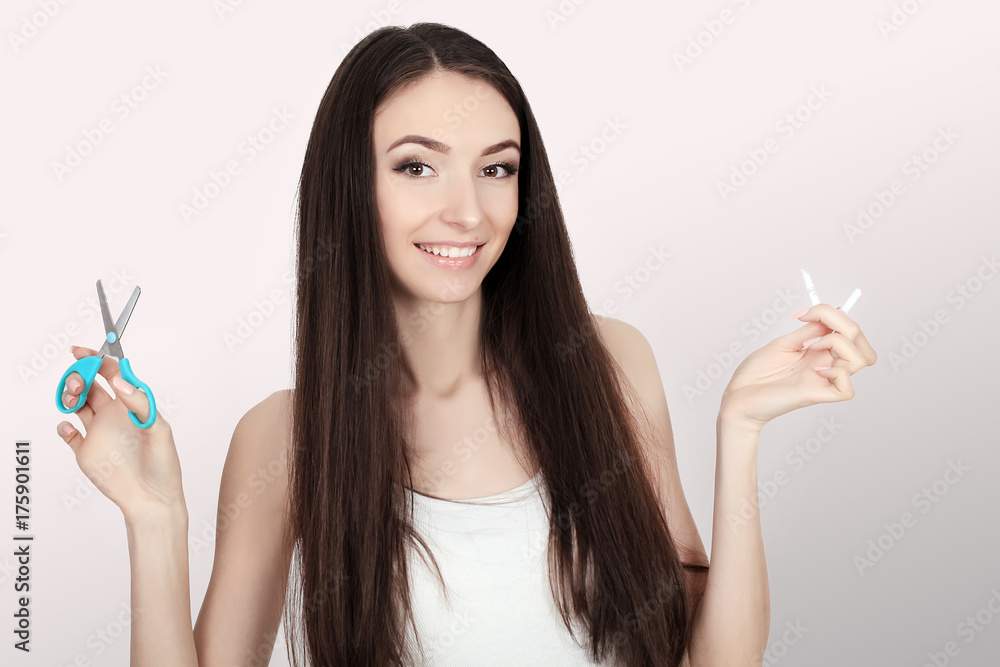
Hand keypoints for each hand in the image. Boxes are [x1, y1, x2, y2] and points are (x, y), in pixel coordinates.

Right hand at [56, 346, 184, 525]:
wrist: (153, 499)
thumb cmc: (163, 465)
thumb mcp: (159, 430)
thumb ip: (140, 404)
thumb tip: (120, 382)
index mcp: (132, 404)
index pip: (112, 374)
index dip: (97, 360)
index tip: (83, 352)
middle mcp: (113, 415)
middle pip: (89, 385)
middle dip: (79, 375)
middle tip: (79, 381)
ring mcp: (99, 432)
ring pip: (76, 404)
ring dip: (69, 395)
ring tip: (74, 400)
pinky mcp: (87, 452)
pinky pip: (68, 435)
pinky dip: (63, 429)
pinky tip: (70, 429)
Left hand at [720, 304, 876, 430]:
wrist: (737, 396)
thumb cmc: (755, 373)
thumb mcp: (782, 344)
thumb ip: (808, 331)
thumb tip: (834, 313)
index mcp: (818, 351)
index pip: (847, 330)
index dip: (834, 314)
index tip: (804, 313)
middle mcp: (825, 364)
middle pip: (861, 343)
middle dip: (847, 324)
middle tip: (817, 324)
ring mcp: (823, 380)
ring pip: (862, 360)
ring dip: (841, 345)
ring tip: (813, 347)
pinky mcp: (816, 395)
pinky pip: (847, 390)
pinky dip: (838, 374)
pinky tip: (817, 371)